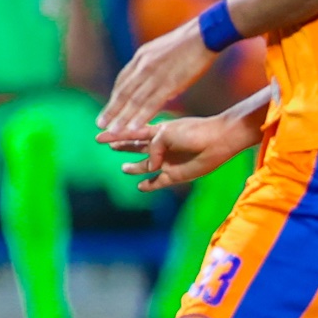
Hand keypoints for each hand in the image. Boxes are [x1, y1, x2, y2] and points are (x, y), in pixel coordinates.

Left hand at [98, 22, 213, 142]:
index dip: (115, 97)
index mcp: (142, 56)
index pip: (123, 80)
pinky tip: (133, 128)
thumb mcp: (164, 49)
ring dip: (123, 117)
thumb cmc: (192, 41)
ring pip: (134, 100)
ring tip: (113, 131)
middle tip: (100, 124)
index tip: (109, 109)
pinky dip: (140, 116)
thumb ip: (156, 64)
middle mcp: (143, 66)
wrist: (206, 33)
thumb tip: (156, 79)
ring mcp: (155, 74)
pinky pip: (151, 102)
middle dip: (112, 109)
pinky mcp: (169, 82)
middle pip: (124, 92)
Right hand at [111, 111, 248, 191]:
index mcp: (157, 131)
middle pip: (136, 147)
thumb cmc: (193, 132)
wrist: (218, 140)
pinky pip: (158, 182)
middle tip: (107, 146)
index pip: (131, 132)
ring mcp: (167, 161)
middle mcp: (160, 147)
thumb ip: (152, 148)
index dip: (115, 134)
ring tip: (124, 168)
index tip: (98, 135)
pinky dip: (149, 185)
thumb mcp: (166, 134)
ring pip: (146, 166)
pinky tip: (141, 186)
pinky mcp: (176, 175)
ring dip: (135, 167)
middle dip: (122, 146)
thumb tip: (150, 167)